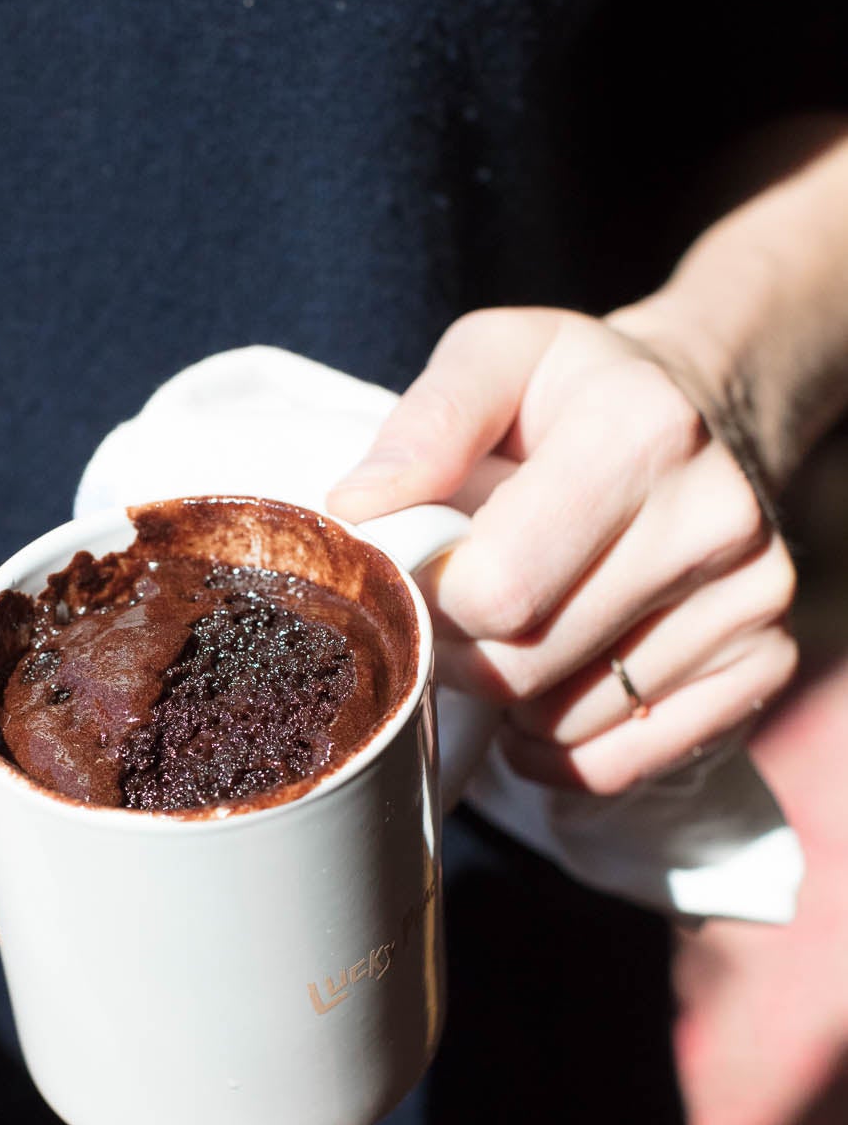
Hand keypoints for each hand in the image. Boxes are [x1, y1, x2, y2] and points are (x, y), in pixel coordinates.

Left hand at [328, 308, 797, 791]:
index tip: (424, 576)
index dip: (432, 601)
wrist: (701, 416)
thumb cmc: (573, 397)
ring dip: (512, 703)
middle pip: (525, 666)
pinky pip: (618, 766)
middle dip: (463, 653)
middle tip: (458, 614)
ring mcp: (751, 600)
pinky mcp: (765, 665)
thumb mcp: (496, 358)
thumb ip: (427, 422)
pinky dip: (560, 751)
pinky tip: (555, 687)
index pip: (497, 588)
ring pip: (564, 726)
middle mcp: (716, 519)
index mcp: (643, 431)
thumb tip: (360, 510)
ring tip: (519, 631)